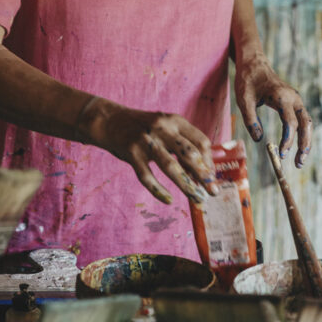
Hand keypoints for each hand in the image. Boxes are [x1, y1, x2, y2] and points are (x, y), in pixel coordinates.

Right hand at [75, 97, 217, 205]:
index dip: (209, 161)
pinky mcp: (132, 153)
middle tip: (212, 192)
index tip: (211, 176)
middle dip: (204, 176)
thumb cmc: (144, 128)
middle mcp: (163, 129)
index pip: (201, 142)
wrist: (109, 121)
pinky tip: (168, 200)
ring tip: (196, 198)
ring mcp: (146, 141)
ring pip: (171, 167)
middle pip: (190, 154)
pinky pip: (147, 176)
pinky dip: (158, 190)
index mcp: (175, 121)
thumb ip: (182, 142)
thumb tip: (203, 169)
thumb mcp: (165, 126)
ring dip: (186, 185)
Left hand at [234, 53, 312, 166]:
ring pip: (307, 123)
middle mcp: (294, 98)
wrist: (254, 64)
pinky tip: (296, 147)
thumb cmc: (247, 81)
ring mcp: (296, 100)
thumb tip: (259, 140)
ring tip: (299, 160)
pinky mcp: (294, 103)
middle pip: (306, 124)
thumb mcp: (243, 100)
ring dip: (306, 142)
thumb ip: (250, 120)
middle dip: (304, 145)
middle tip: (298, 163)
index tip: (282, 154)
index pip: (290, 122)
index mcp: (282, 97)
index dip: (288, 140)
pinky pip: (302, 120)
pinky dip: (302, 134)